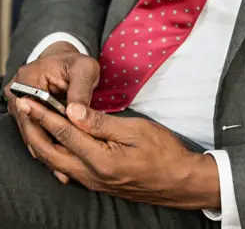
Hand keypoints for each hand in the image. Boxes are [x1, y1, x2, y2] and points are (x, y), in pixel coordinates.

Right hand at [4, 42, 99, 175]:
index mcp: (27, 79)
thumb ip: (81, 89)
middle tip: (64, 172)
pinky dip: (48, 147)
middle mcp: (16, 93)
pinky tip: (60, 166)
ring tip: (64, 174)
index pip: (32, 112)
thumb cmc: (77, 64)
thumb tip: (75, 113)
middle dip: (48, 149)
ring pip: (31, 134)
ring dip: (48, 152)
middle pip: (29, 127)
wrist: (67, 62)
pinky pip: (35, 134)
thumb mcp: (85, 70)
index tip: (64, 151)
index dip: (47, 134)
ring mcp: (18, 105)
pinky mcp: (25, 115)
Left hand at [16, 98, 220, 209]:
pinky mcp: (98, 183)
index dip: (44, 115)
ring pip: (57, 162)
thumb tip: (73, 110)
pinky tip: (54, 141)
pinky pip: (68, 168)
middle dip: (34, 130)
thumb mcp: (136, 129)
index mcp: (101, 159)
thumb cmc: (164, 152)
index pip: (64, 133)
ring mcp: (93, 182)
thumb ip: (101, 122)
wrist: (180, 182)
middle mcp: (91, 175)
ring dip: (42, 141)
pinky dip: (55, 153)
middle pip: (51, 153)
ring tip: (33, 121)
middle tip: (23, 109)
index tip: (28, 101)